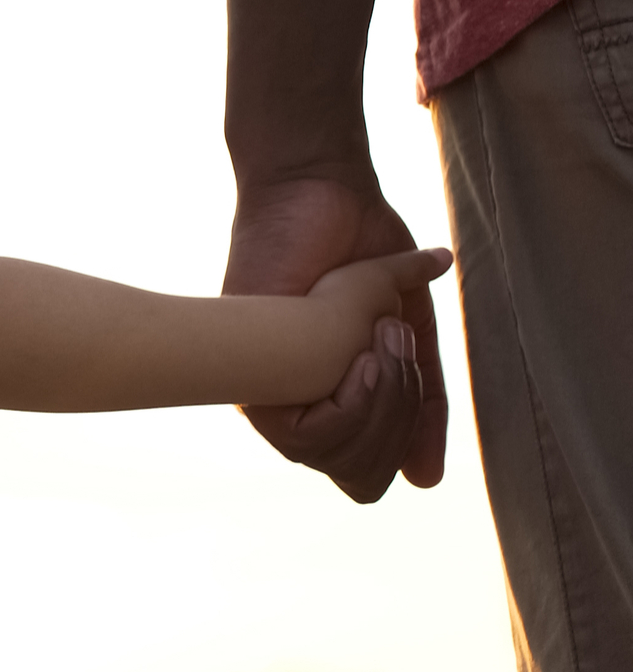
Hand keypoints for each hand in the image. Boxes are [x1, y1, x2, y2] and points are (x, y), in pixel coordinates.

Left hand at [226, 175, 448, 501]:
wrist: (323, 192)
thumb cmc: (360, 251)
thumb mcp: (407, 331)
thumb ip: (420, 399)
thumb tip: (425, 479)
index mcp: (326, 402)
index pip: (367, 474)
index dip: (404, 436)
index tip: (406, 355)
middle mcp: (293, 408)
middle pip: (359, 477)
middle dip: (399, 418)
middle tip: (394, 341)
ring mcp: (267, 396)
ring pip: (336, 459)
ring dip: (381, 402)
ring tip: (379, 337)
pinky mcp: (247, 377)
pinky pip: (306, 436)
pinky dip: (354, 402)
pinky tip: (362, 355)